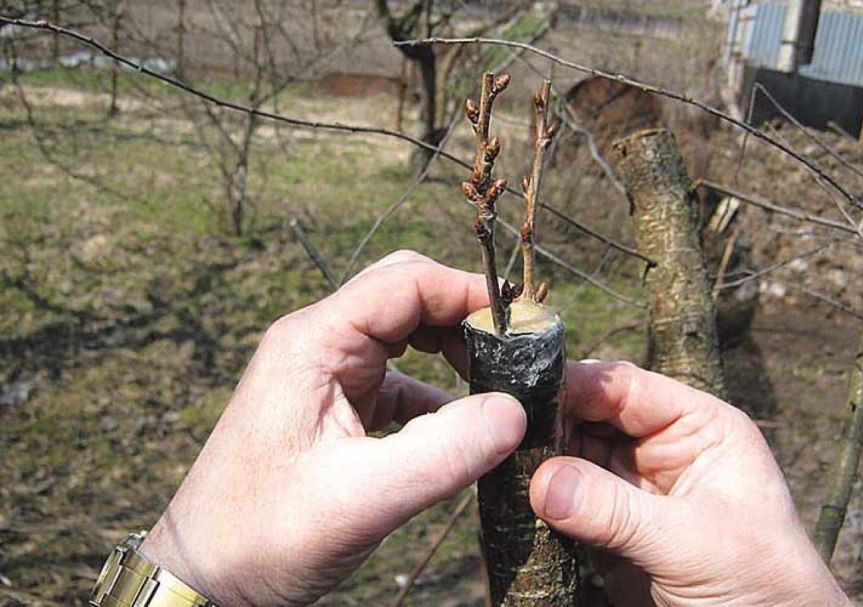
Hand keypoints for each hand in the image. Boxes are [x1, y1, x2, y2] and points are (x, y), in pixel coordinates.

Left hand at [140, 251, 526, 605]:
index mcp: (313, 343)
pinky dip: (437, 394)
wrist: (206, 576)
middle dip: (463, 315)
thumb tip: (516, 410)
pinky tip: (463, 427)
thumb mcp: (361, 498)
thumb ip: (444, 452)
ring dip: (452, 351)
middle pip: (405, 294)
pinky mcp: (334, 406)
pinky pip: (398, 380)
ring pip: (404, 333)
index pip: (405, 282)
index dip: (469, 294)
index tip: (523, 324)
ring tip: (497, 385)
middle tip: (514, 353)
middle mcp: (318, 344)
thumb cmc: (265, 535)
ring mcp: (325, 374)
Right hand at [529, 361, 849, 606]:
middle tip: (502, 435)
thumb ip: (617, 511)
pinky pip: (564, 500)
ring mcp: (631, 487)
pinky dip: (539, 499)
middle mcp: (659, 447)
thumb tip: (543, 481)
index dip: (575, 385)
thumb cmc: (760, 587)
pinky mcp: (609, 527)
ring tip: (501, 466)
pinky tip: (514, 497)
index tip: (523, 393)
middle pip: (589, 415)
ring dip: (538, 461)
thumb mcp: (692, 542)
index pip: (625, 388)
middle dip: (548, 423)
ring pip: (570, 455)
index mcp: (697, 427)